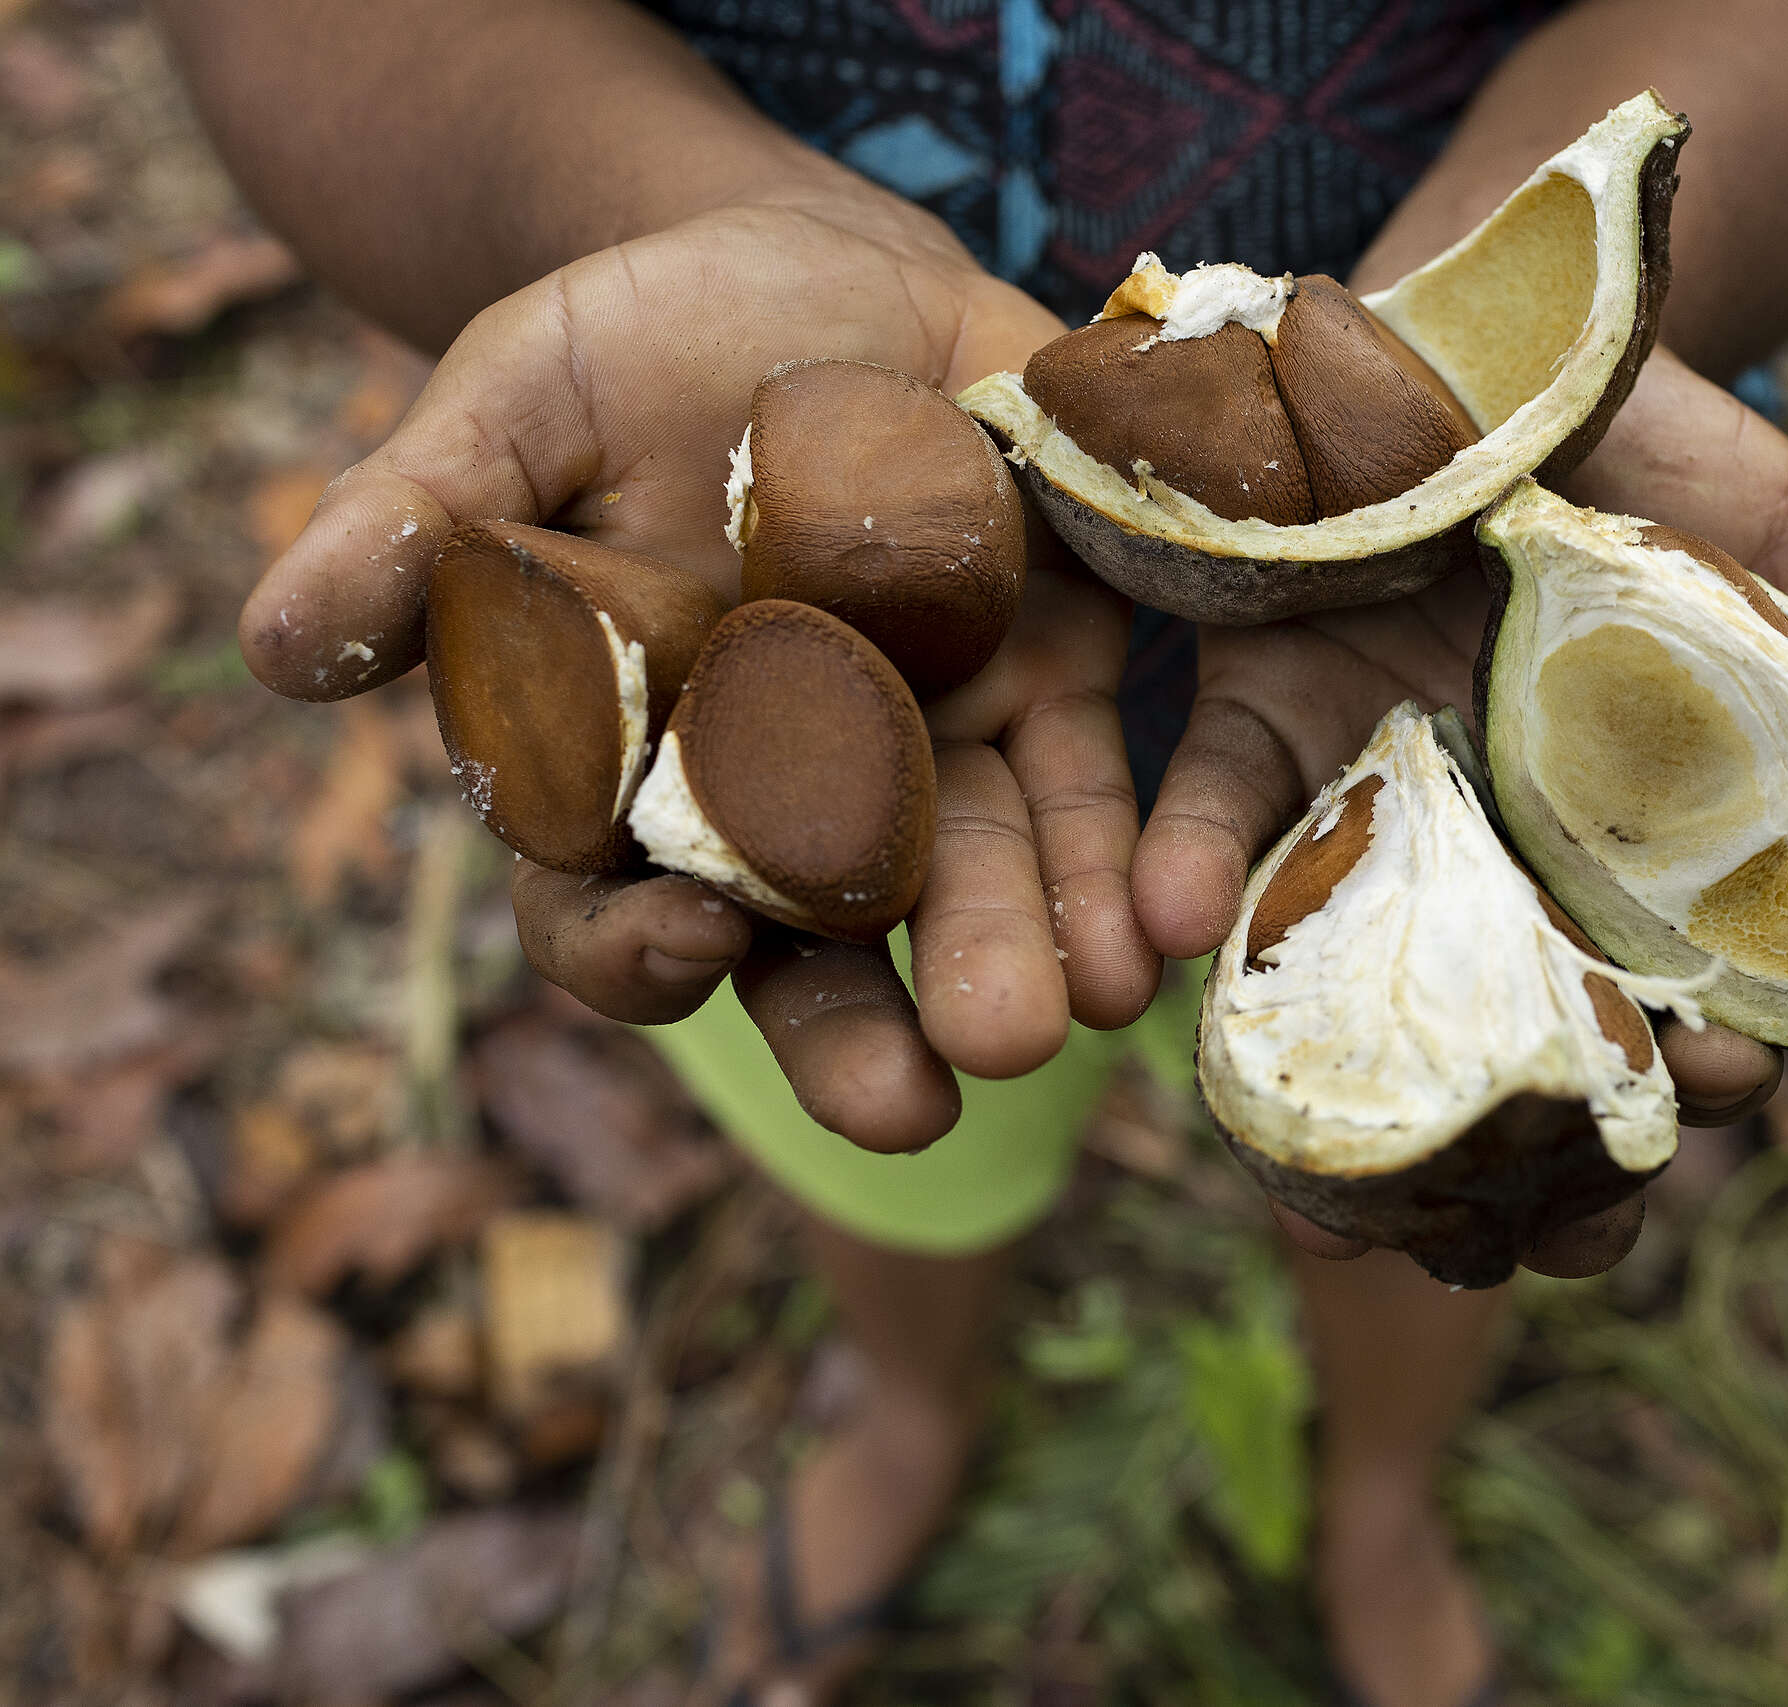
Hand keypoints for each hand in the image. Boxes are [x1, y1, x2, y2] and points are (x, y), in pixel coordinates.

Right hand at [249, 197, 1159, 1145]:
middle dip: (861, 1030)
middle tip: (916, 1102)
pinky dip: (1126, 859)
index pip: (608, 906)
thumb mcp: (513, 411)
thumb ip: (421, 527)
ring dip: (1017, 962)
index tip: (690, 943)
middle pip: (810, 951)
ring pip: (969, 888)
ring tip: (1068, 1024)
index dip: (638, 945)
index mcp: (631, 771)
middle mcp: (787, 799)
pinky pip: (1094, 790)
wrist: (806, 271)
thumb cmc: (622, 351)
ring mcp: (932, 752)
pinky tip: (1156, 926)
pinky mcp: (1056, 683)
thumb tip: (276, 644)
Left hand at [1131, 348, 1787, 1276]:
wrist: (1507, 318)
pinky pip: (1216, 806)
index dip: (1689, 1084)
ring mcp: (1372, 785)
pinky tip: (1168, 951)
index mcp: (1627, 844)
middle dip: (1503, 1154)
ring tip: (1321, 1206)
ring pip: (1346, 970)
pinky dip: (1190, 878)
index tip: (1727, 1105)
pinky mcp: (1258, 706)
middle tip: (1504, 1238)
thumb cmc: (1669, 448)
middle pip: (1496, 1034)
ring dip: (1324, 1088)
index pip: (1662, 1007)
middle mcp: (1493, 845)